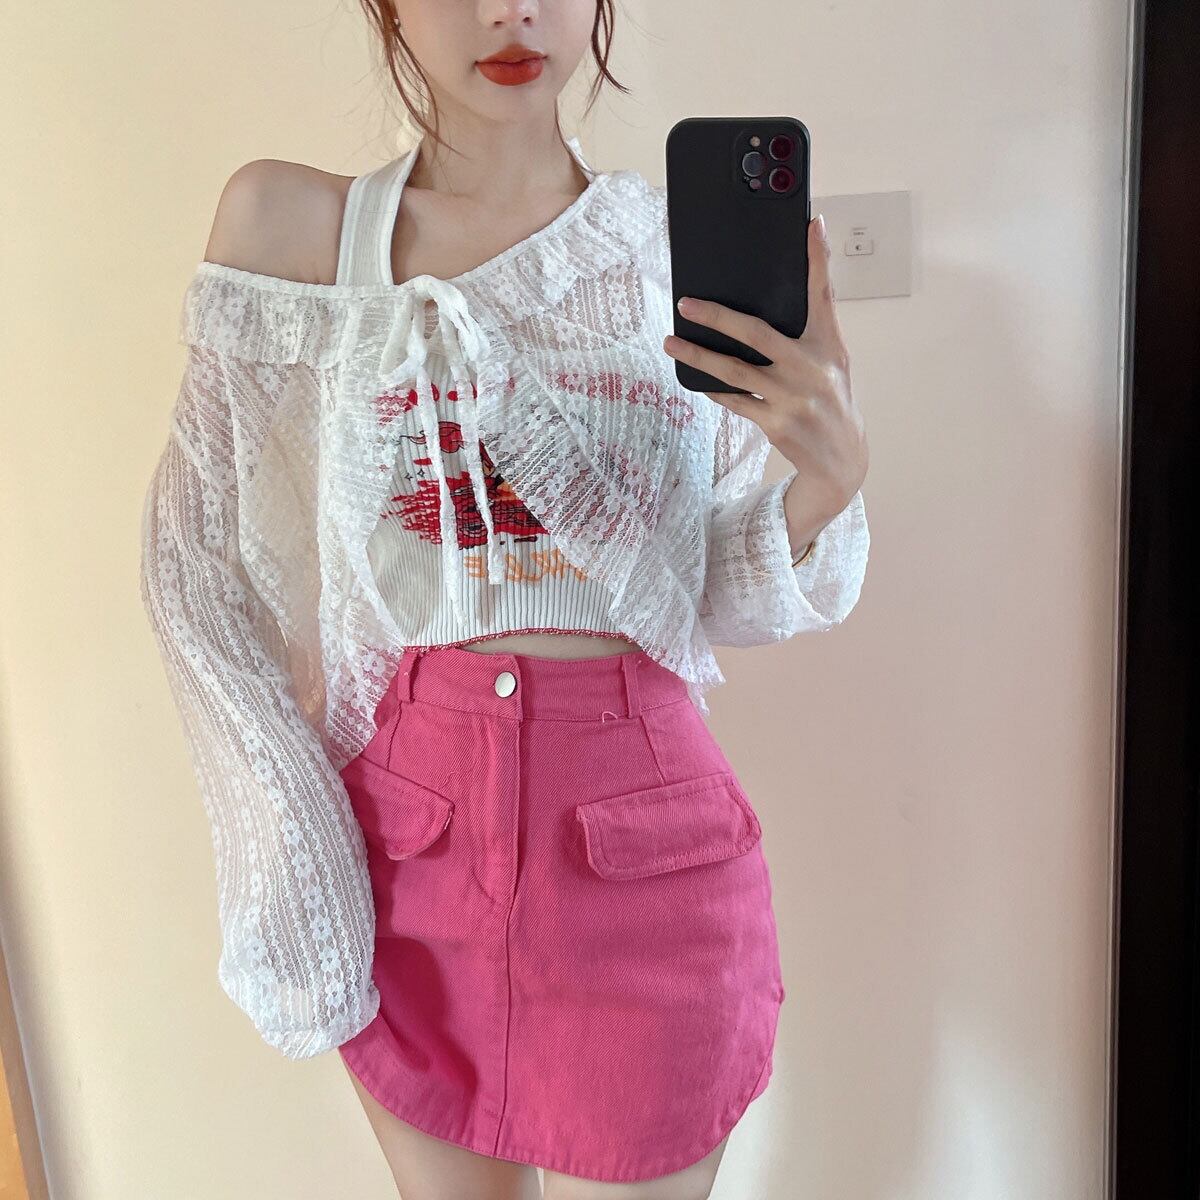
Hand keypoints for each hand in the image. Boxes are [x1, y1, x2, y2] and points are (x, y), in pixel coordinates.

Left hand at [661, 213, 868, 525]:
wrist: (842, 460)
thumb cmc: (830, 400)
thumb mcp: (831, 363)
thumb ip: (808, 334)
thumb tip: (763, 304)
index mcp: (829, 346)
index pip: (823, 295)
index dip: (819, 259)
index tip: (813, 225)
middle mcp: (811, 368)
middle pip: (757, 333)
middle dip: (717, 316)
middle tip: (686, 303)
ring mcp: (792, 397)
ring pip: (734, 370)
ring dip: (698, 355)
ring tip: (671, 343)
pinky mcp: (775, 423)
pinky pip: (735, 399)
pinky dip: (714, 388)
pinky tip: (696, 377)